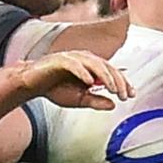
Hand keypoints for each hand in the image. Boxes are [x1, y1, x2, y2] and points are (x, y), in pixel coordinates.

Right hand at [18, 50, 133, 109]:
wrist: (31, 83)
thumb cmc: (55, 89)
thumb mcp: (78, 99)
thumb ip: (95, 101)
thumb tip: (113, 105)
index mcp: (91, 66)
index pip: (111, 71)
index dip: (123, 82)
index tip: (131, 94)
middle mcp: (84, 59)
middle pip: (107, 66)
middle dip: (118, 81)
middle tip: (124, 95)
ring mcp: (72, 58)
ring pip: (94, 63)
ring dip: (105, 76)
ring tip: (112, 89)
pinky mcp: (59, 60)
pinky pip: (74, 64)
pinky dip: (83, 72)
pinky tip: (90, 82)